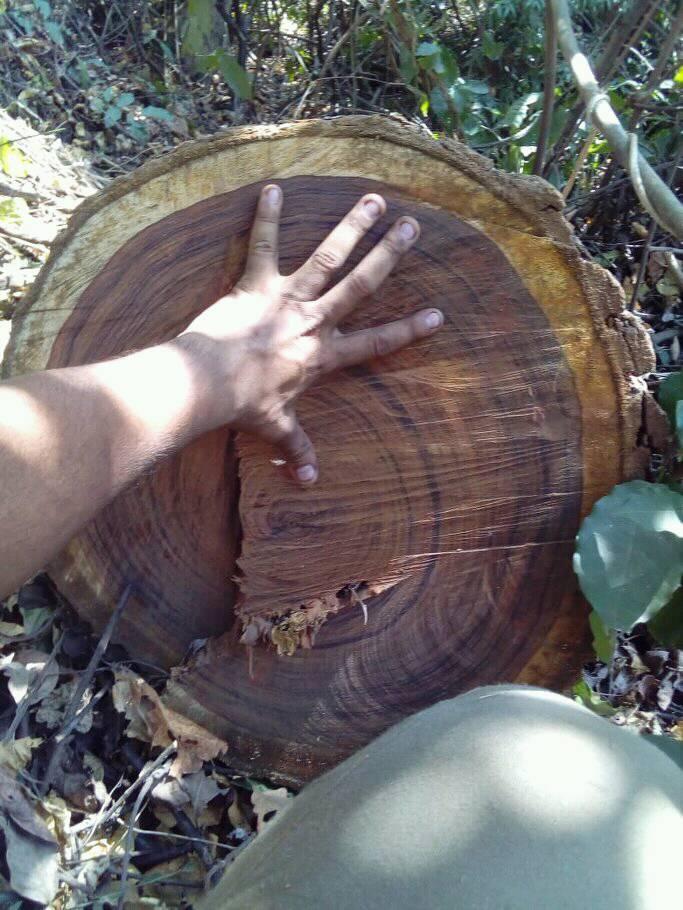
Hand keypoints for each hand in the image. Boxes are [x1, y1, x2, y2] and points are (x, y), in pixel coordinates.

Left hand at [178, 184, 442, 484]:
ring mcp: (286, 299)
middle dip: (389, 255)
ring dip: (352, 227)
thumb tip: (309, 482)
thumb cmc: (243, 406)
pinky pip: (263, 245)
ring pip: (327, 257)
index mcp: (322, 355)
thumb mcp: (277, 427)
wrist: (208, 385)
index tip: (436, 315)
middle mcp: (313, 321)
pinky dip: (267, 217)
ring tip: (374, 199)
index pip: (374, 342)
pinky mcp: (255, 284)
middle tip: (413, 227)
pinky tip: (273, 187)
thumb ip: (297, 449)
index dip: (407, 330)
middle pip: (360, 285)